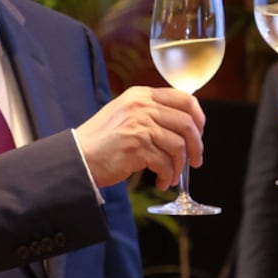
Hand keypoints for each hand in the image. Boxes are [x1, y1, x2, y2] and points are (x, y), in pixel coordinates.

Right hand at [76, 87, 205, 190]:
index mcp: (141, 95)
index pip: (184, 99)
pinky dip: (167, 176)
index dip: (199, 118)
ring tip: (171, 176)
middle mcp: (142, 106)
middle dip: (196, 146)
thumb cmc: (102, 139)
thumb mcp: (125, 113)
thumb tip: (184, 125)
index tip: (199, 134)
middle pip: (187, 123)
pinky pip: (165, 163)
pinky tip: (161, 182)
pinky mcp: (137, 147)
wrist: (78, 156)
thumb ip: (151, 112)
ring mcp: (139, 126)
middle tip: (195, 161)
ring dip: (179, 166)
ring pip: (178, 146)